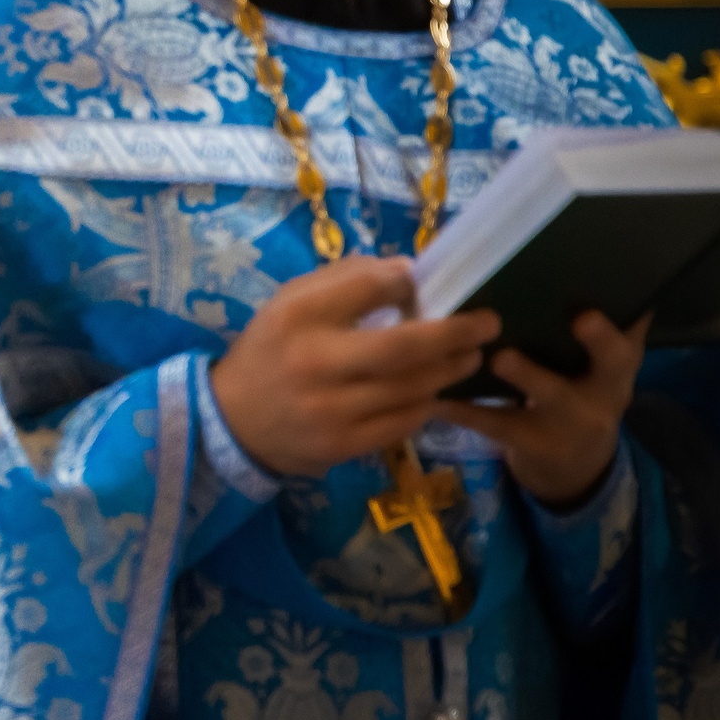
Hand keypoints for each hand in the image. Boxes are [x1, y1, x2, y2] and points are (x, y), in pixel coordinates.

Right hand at [211, 257, 500, 477]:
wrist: (232, 420)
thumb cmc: (271, 351)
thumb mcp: (291, 302)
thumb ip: (347, 281)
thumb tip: (409, 274)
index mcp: (298, 316)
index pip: (369, 287)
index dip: (407, 282)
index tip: (424, 282)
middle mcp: (315, 362)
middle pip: (405, 347)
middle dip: (456, 333)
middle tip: (487, 324)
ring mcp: (331, 409)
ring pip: (413, 388)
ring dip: (450, 369)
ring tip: (469, 355)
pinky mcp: (342, 445)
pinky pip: (404, 422)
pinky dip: (426, 402)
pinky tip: (434, 390)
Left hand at [435, 311, 645, 506]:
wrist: (575, 463)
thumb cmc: (580, 390)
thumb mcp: (601, 365)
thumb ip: (605, 324)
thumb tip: (609, 264)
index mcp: (619, 365)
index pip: (632, 337)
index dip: (622, 322)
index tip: (603, 302)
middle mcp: (603, 392)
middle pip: (610, 365)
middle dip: (599, 341)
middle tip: (580, 318)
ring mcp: (569, 421)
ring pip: (550, 396)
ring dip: (525, 375)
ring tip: (496, 355)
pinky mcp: (533, 444)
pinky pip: (498, 424)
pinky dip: (466, 410)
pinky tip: (437, 396)